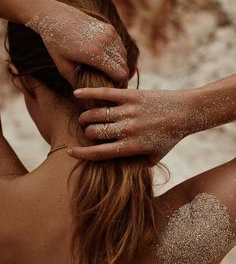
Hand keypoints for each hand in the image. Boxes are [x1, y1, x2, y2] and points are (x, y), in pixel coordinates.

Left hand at [25, 0, 127, 84]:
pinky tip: (108, 60)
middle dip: (120, 75)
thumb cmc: (56, 44)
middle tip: (112, 82)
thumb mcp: (63, 67)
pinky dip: (117, 54)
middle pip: (124, 65)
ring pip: (124, 55)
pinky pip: (120, 45)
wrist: (54, 16)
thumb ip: (77, 82)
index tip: (112, 87)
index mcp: (95, 54)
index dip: (119, 83)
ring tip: (110, 72)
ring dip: (119, 64)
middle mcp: (105, 42)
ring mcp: (109, 33)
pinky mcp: (109, 27)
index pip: (120, 73)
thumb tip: (86, 95)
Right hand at [69, 87, 200, 160]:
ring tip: (84, 118)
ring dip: (86, 117)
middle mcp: (128, 130)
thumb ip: (137, 166)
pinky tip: (76, 94)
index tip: (71, 151)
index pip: (99, 153)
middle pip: (95, 132)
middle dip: (87, 132)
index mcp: (132, 147)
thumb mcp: (155, 157)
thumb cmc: (169, 137)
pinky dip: (89, 93)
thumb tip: (119, 169)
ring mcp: (129, 112)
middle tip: (87, 130)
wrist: (186, 112)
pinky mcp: (132, 96)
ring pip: (97, 114)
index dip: (82, 153)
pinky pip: (105, 94)